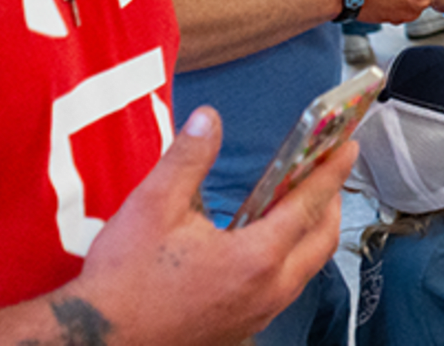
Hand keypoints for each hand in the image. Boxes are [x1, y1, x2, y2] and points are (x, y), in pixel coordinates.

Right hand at [63, 107, 350, 345]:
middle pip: (321, 241)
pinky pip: (282, 291)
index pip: (310, 204)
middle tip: (325, 174)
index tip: (348, 147)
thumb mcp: (153, 207)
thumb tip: (208, 119)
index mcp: (256, 257)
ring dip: (310, 235)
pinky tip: (264, 249)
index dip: (332, 171)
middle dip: (329, 204)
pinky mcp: (241, 330)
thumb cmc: (123, 280)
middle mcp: (268, 290)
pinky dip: (288, 262)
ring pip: (304, 270)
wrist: (95, 341)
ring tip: (299, 206)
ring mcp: (257, 316)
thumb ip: (188, 159)